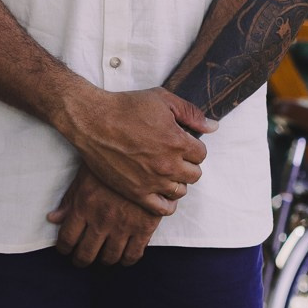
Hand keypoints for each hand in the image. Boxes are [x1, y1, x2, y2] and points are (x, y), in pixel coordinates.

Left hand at [47, 164, 163, 267]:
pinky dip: (127, 260)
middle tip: (81, 258)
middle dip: (81, 259)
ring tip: (102, 255)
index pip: (67, 239)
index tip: (65, 250)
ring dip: (104, 259)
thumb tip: (52, 219)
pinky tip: (123, 255)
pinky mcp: (144, 227)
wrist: (143, 153)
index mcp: (84, 206)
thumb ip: (70, 199)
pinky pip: (133, 255)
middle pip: (86, 254)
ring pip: (110, 257)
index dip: (64, 248)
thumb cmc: (110, 161)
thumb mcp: (85, 174)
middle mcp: (101, 220)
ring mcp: (123, 226)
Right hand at [60, 86, 213, 212]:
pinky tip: (161, 189)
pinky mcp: (137, 193)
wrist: (93, 122)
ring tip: (165, 169)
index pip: (201, 153)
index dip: (193, 146)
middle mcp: (168, 165)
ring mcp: (153, 182)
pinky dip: (167, 202)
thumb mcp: (162, 99)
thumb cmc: (126, 107)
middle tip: (173, 154)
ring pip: (181, 191)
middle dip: (187, 163)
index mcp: (177, 141)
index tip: (182, 141)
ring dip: (177, 180)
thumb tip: (214, 127)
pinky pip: (163, 208)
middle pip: (194, 174)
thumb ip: (190, 113)